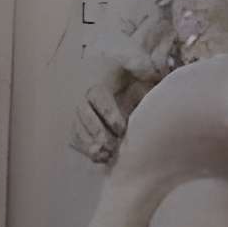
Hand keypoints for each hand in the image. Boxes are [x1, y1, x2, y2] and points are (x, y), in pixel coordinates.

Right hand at [69, 35, 163, 164]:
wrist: (111, 78)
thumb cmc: (126, 76)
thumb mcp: (135, 68)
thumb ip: (142, 68)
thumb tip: (151, 70)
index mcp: (98, 83)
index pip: (98, 98)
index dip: (108, 113)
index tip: (122, 128)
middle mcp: (83, 99)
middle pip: (85, 116)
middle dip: (98, 132)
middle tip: (112, 146)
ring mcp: (78, 114)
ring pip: (78, 129)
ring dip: (89, 144)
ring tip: (105, 155)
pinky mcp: (78, 126)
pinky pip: (75, 139)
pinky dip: (84, 149)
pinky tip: (99, 158)